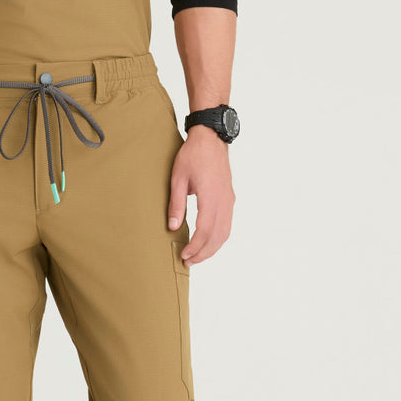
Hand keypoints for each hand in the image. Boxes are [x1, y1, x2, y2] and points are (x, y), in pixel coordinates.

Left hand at [168, 127, 234, 263]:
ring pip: (225, 232)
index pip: (204, 230)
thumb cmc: (193, 155)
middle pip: (217, 236)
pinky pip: (227, 224)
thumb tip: (171, 227)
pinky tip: (208, 242)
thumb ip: (176, 204)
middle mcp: (223, 201)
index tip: (184, 255)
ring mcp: (229, 200)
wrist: (211, 138)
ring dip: (212, 248)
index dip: (195, 246)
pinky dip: (219, 238)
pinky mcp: (229, 198)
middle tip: (189, 262)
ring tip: (198, 256)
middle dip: (203, 253)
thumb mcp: (177, 178)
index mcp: (210, 196)